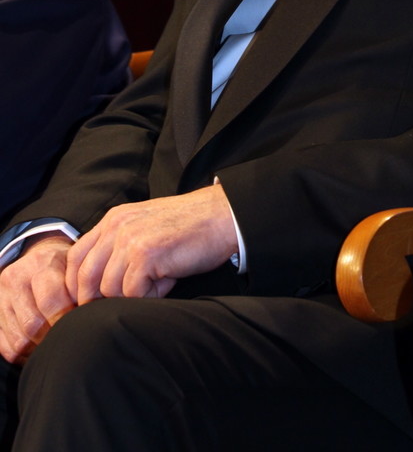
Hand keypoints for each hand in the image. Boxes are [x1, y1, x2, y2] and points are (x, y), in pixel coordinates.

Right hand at [0, 234, 73, 363]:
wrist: (38, 255)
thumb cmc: (64, 266)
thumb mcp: (75, 265)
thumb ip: (84, 286)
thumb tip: (96, 316)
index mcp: (42, 264)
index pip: (51, 301)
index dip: (66, 320)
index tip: (81, 328)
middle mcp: (17, 277)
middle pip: (33, 324)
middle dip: (53, 338)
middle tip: (69, 342)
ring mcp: (2, 296)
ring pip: (19, 339)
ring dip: (39, 349)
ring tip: (56, 346)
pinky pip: (6, 347)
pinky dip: (23, 355)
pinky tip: (39, 350)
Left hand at [65, 184, 237, 304]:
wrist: (223, 216)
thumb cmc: (188, 228)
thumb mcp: (144, 228)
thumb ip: (119, 248)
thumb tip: (95, 289)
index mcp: (113, 219)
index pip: (75, 258)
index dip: (76, 287)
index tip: (88, 305)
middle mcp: (117, 226)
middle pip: (85, 277)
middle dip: (95, 301)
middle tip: (115, 310)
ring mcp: (130, 239)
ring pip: (108, 289)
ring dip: (130, 297)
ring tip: (155, 286)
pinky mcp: (147, 254)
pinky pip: (132, 293)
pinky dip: (148, 297)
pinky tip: (166, 284)